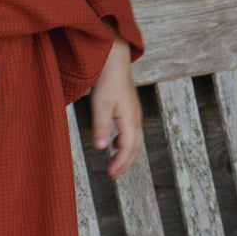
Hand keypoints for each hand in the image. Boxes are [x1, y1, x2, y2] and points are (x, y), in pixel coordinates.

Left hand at [90, 37, 141, 179]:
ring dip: (125, 153)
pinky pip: (130, 131)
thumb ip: (101, 127)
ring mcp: (133, 113)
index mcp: (130, 120)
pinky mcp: (129, 108)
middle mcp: (135, 118)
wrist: (114, 60)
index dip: (120, 163)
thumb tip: (101, 148)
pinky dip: (124, 142)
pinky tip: (114, 143)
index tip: (111, 174)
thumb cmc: (107, 81)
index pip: (128, 148)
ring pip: (133, 139)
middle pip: (134, 146)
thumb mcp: (100, 105)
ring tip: (114, 164)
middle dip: (125, 162)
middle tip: (113, 175)